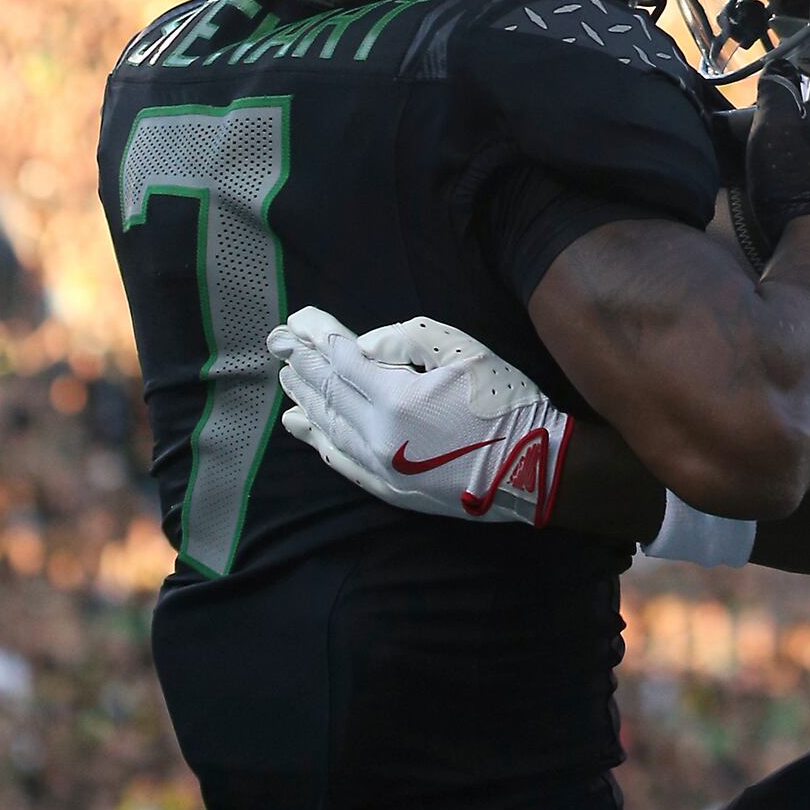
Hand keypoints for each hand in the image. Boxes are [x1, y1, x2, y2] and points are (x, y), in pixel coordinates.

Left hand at [266, 306, 571, 525]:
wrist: (533, 468)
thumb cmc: (505, 402)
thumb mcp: (466, 352)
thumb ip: (408, 340)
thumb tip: (362, 345)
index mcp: (395, 398)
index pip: (340, 359)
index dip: (315, 336)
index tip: (295, 320)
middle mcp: (376, 435)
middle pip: (327, 391)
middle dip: (300, 362)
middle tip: (276, 342)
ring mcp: (379, 466)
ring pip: (327, 425)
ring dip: (304, 397)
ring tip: (285, 377)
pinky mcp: (388, 488)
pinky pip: (339, 460)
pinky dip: (316, 439)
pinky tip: (302, 426)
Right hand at [742, 63, 809, 265]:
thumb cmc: (794, 176)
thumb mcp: (776, 123)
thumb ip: (776, 91)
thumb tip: (777, 65)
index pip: (786, 110)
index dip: (754, 121)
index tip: (733, 137)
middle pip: (792, 139)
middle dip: (763, 147)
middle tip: (737, 164)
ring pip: (797, 165)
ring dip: (772, 171)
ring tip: (748, 186)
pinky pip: (803, 190)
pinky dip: (784, 192)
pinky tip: (769, 204)